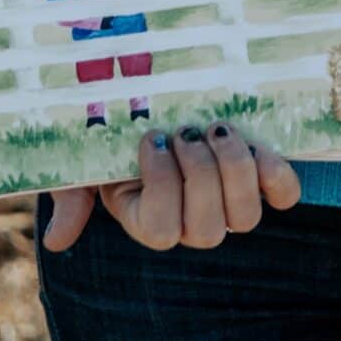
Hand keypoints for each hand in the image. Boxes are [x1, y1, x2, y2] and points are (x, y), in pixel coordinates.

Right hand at [42, 123, 300, 252]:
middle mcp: (191, 221)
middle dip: (198, 174)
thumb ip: (71, 195)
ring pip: (244, 217)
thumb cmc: (116, 134)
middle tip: (184, 129)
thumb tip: (58, 240)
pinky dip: (276, 171)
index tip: (151, 137)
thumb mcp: (86, 161)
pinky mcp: (261, 178)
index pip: (162, 231)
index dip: (161, 185)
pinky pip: (282, 193)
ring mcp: (228, 202)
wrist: (158, 100)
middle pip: (206, 230)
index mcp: (148, 219)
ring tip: (215, 127)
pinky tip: (258, 144)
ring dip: (232, 167)